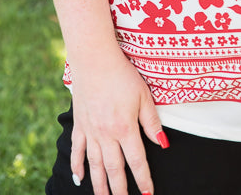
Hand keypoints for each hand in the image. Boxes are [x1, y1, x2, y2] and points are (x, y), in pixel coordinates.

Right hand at [69, 46, 165, 194]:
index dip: (143, 179)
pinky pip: (77, 150)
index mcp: (125, 128)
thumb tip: (163, 143)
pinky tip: (79, 179)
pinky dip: (77, 166)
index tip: (148, 194)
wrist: (94, 59)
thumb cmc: (122, 74)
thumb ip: (151, 121)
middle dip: (120, 190)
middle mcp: (106, 134)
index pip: (137, 161)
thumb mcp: (143, 95)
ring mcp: (90, 131)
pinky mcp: (79, 124)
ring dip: (100, 185)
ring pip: (95, 165)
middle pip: (114, 169)